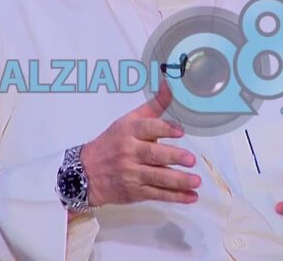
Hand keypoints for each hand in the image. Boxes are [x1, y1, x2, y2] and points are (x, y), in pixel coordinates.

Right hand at [79, 79, 200, 207]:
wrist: (86, 172)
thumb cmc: (112, 143)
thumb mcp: (129, 121)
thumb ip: (153, 106)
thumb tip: (171, 85)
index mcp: (128, 132)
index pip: (147, 128)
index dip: (164, 129)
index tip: (180, 131)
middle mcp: (129, 152)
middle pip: (152, 155)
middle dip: (172, 157)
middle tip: (191, 159)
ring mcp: (131, 174)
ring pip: (157, 178)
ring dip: (178, 181)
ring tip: (196, 180)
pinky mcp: (135, 192)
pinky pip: (157, 194)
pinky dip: (175, 197)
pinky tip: (191, 196)